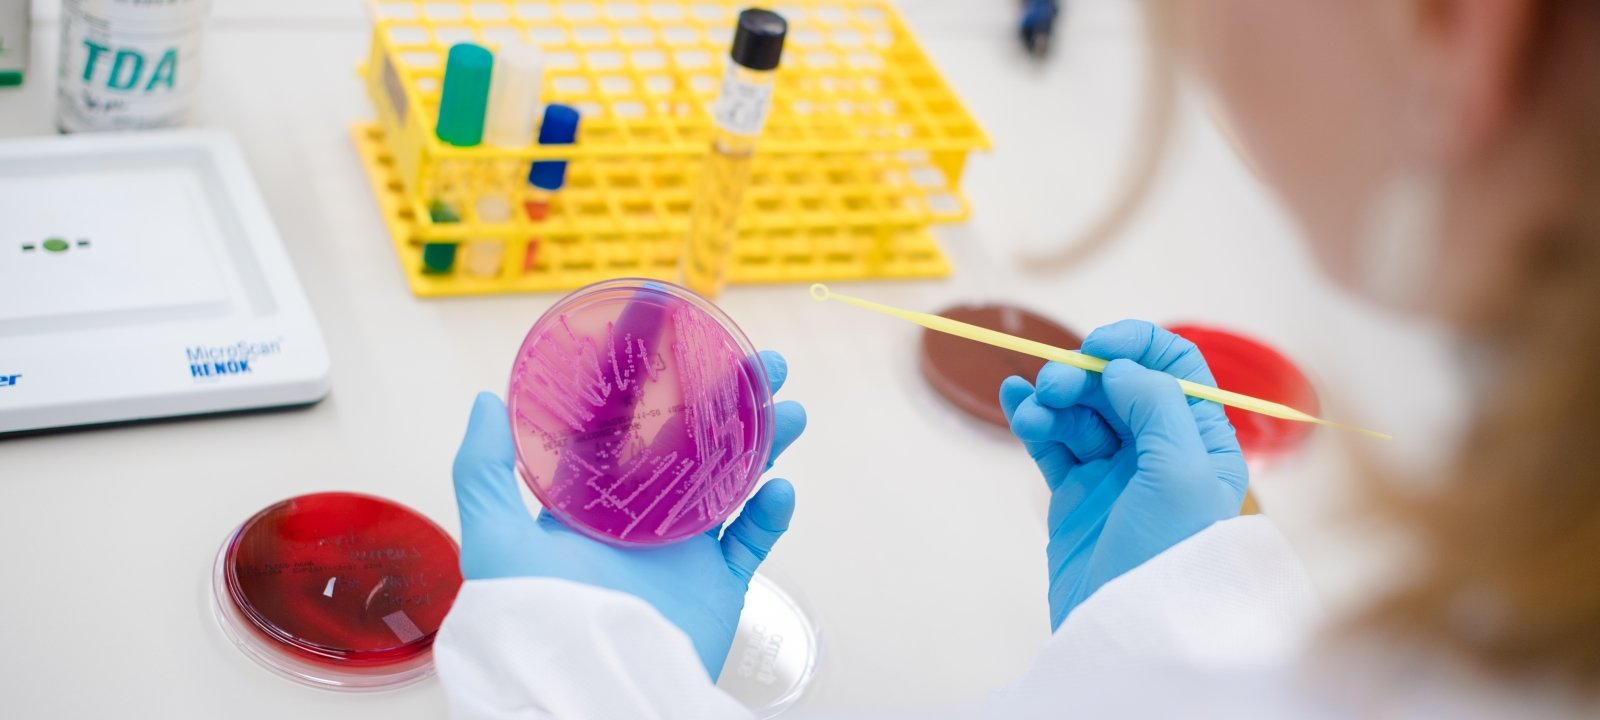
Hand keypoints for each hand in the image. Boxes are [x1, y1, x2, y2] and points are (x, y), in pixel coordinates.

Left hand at [451, 350, 806, 679]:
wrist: (588, 688)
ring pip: (736, 480)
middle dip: (737, 401)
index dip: (662, 379)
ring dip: (766, 444)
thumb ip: (484, 471)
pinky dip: (771, 515)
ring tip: (792, 412)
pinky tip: (780, 490)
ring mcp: (684, 549)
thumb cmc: (533, 618)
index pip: (632, 423)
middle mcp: (643, 515)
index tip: (687, 336)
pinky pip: (753, 541)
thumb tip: (487, 400)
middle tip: (768, 364)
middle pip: (699, 441)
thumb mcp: (494, 539)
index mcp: (596, 497)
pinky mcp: (717, 584)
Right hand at [999, 320, 1246, 628]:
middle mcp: (1160, 450)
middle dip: (1083, 375)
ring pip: (1080, 411)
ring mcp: (1115, 472)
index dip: (1136, 345)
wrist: (1130, 634)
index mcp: (1202, 440)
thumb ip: (1156, 405)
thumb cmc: (1172, 556)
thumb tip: (1121, 366)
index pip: (1175, 367)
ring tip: (1032, 412)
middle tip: (1055, 387)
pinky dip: (1032, 418)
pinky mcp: (1076, 495)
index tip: (1097, 347)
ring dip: (1053, 400)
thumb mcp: (1182, 473)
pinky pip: (1052, 442)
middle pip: (1117, 385)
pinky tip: (1013, 401)